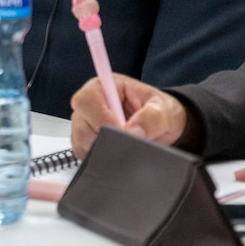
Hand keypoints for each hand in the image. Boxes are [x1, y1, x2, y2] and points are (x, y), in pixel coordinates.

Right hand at [70, 73, 191, 159]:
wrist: (162, 128)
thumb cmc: (160, 112)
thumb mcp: (164, 111)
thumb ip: (152, 118)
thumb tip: (132, 132)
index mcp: (104, 87)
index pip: (86, 100)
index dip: (100, 117)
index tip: (121, 131)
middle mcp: (90, 104)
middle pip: (81, 124)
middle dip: (104, 138)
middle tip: (126, 144)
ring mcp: (85, 124)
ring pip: (80, 141)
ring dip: (103, 149)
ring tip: (126, 148)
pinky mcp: (85, 142)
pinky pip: (83, 154)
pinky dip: (99, 159)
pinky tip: (117, 154)